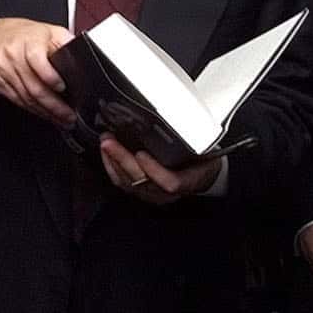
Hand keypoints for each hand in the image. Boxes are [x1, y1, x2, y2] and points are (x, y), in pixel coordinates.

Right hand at [0, 18, 75, 125]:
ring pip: (26, 98)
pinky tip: (44, 114)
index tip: (62, 87)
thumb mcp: (47, 30)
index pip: (37, 60)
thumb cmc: (22, 35)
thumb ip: (64, 41)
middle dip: (54, 105)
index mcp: (28, 42)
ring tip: (60, 119)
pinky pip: (17, 101)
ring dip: (45, 112)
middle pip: (34, 86)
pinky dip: (33, 110)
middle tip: (68, 115)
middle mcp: (14, 57)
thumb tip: (81, 53)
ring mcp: (4, 72)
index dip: (50, 77)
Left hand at [98, 137, 219, 206]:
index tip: (142, 154)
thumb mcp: (207, 150)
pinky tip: (106, 154)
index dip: (154, 170)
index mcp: (189, 181)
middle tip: (110, 141)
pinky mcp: (142, 191)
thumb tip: (182, 118)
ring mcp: (153, 194)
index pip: (170, 183)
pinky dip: (112, 167)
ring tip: (106, 142)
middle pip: (142, 181)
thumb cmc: (204, 161)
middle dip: (123, 159)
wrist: (204, 177)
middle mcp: (168, 193)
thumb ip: (195, 141)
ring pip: (128, 183)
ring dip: (113, 161)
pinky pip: (123, 183)